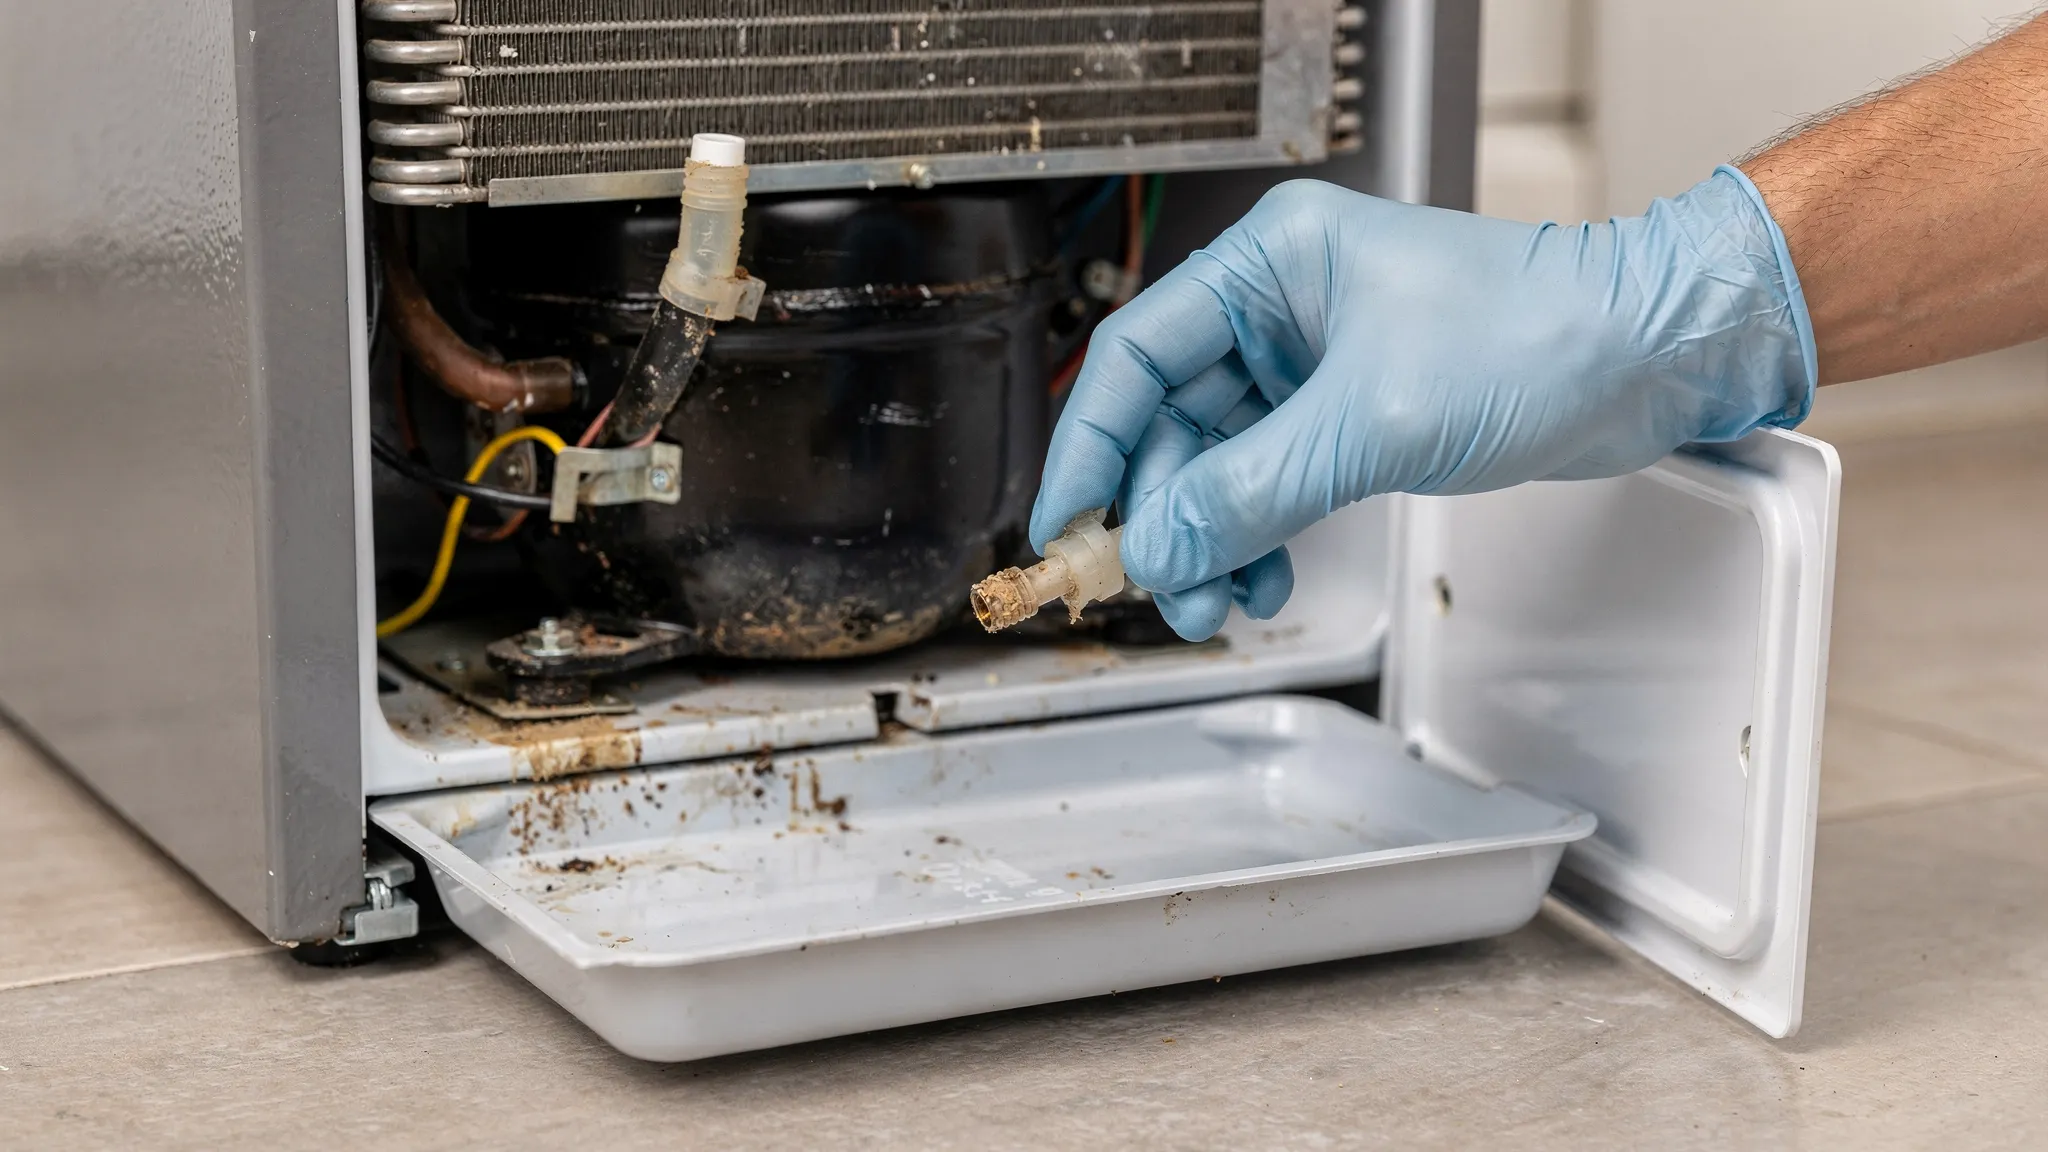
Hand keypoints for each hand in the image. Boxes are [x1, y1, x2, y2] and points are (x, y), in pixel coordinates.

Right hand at [1030, 167, 1816, 639]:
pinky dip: (1259, 536)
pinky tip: (1266, 578)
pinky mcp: (1351, 413)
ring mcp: (1316, 364)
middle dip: (1162, 515)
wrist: (1650, 357)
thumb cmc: (1538, 335)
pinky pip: (1271, 482)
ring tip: (1220, 602)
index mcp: (1271, 265)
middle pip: (1170, 421)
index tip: (1064, 526)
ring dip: (1210, 538)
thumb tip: (1160, 546)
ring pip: (1218, 463)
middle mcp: (1282, 308)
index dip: (1087, 447)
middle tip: (1160, 590)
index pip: (1134, 356)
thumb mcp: (1374, 420)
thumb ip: (1252, 490)